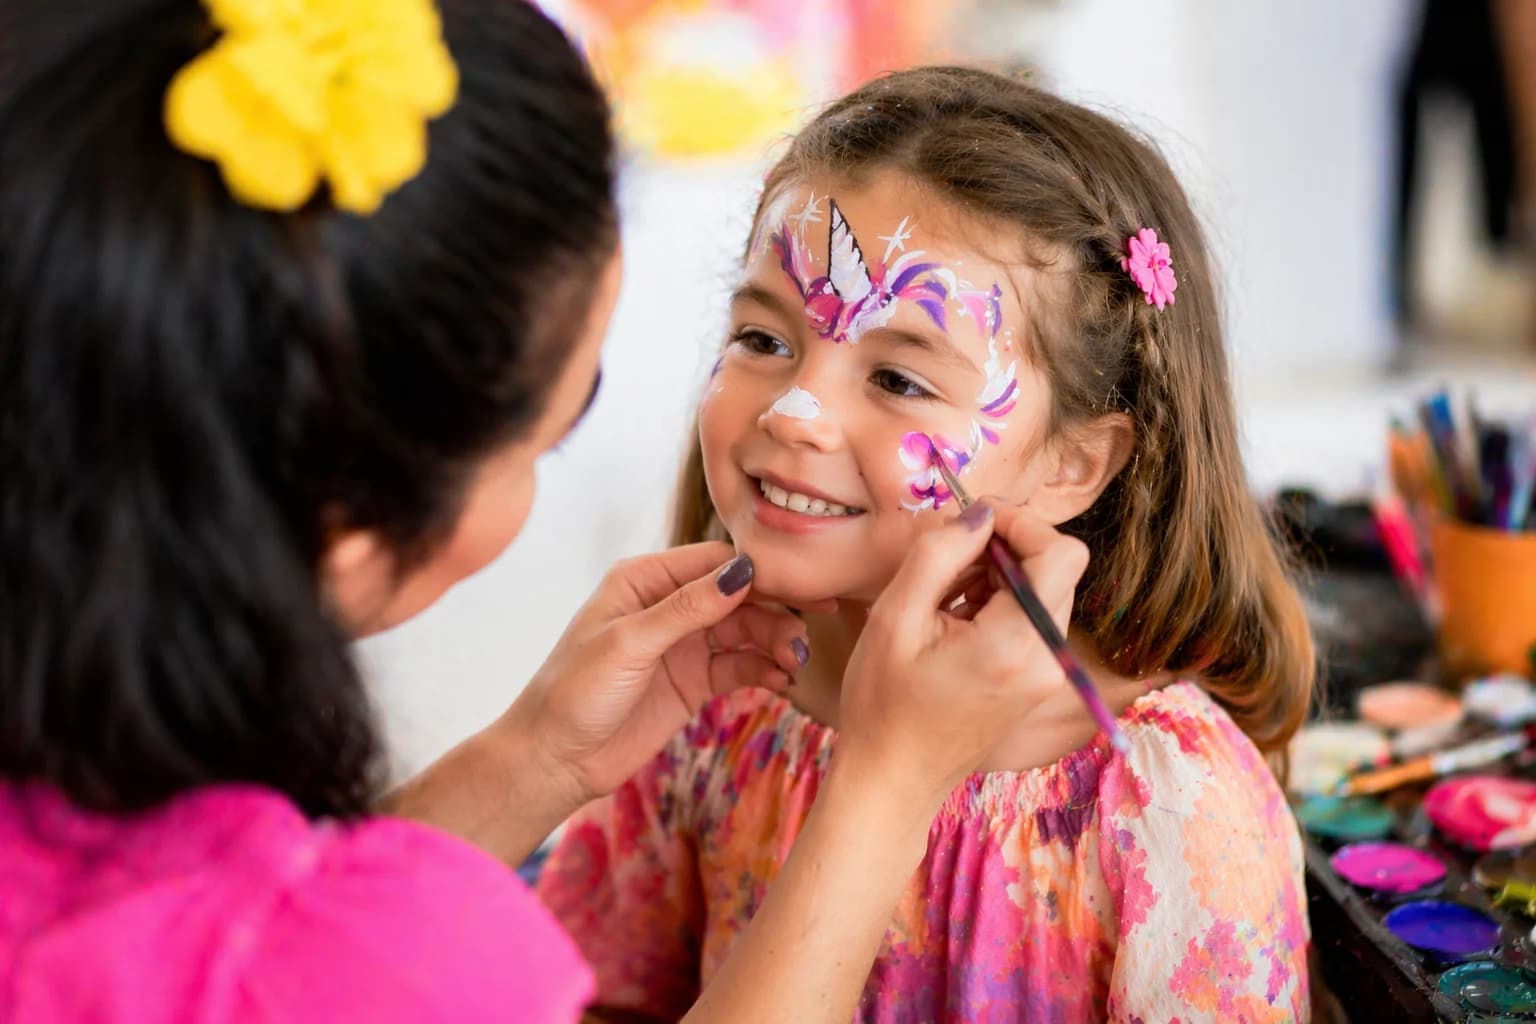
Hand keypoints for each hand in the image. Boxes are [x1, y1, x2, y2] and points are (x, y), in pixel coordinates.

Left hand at [504, 543, 812, 807]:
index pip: (714, 561)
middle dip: (776, 610)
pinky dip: (764, 670)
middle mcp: (668, 606)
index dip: (759, 572)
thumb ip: (687, 609)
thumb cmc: (573, 693)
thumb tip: (742, 572)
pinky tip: (782, 680)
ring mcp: (684, 645)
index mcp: (644, 579)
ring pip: (745, 631)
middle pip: (738, 595)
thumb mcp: (629, 644)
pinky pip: (739, 666)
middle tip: (813, 626)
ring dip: (774, 642)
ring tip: (795, 661)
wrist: (554, 761)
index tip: (801, 585)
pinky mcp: (694, 682)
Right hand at [836, 500, 1090, 804]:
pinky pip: (1034, 621)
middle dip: (1004, 551)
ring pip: (1044, 592)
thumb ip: (938, 554)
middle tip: (947, 562)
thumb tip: (978, 513)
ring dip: (999, 578)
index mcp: (1014, 643)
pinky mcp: (1037, 682)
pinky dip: (1000, 605)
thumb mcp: (895, 618)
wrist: (894, 779)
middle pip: (1055, 570)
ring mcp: (1046, 675)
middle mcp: (1045, 660)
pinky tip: (955, 622)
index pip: (1062, 553)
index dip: (1022, 523)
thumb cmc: (883, 704)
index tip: (975, 523)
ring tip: (944, 599)